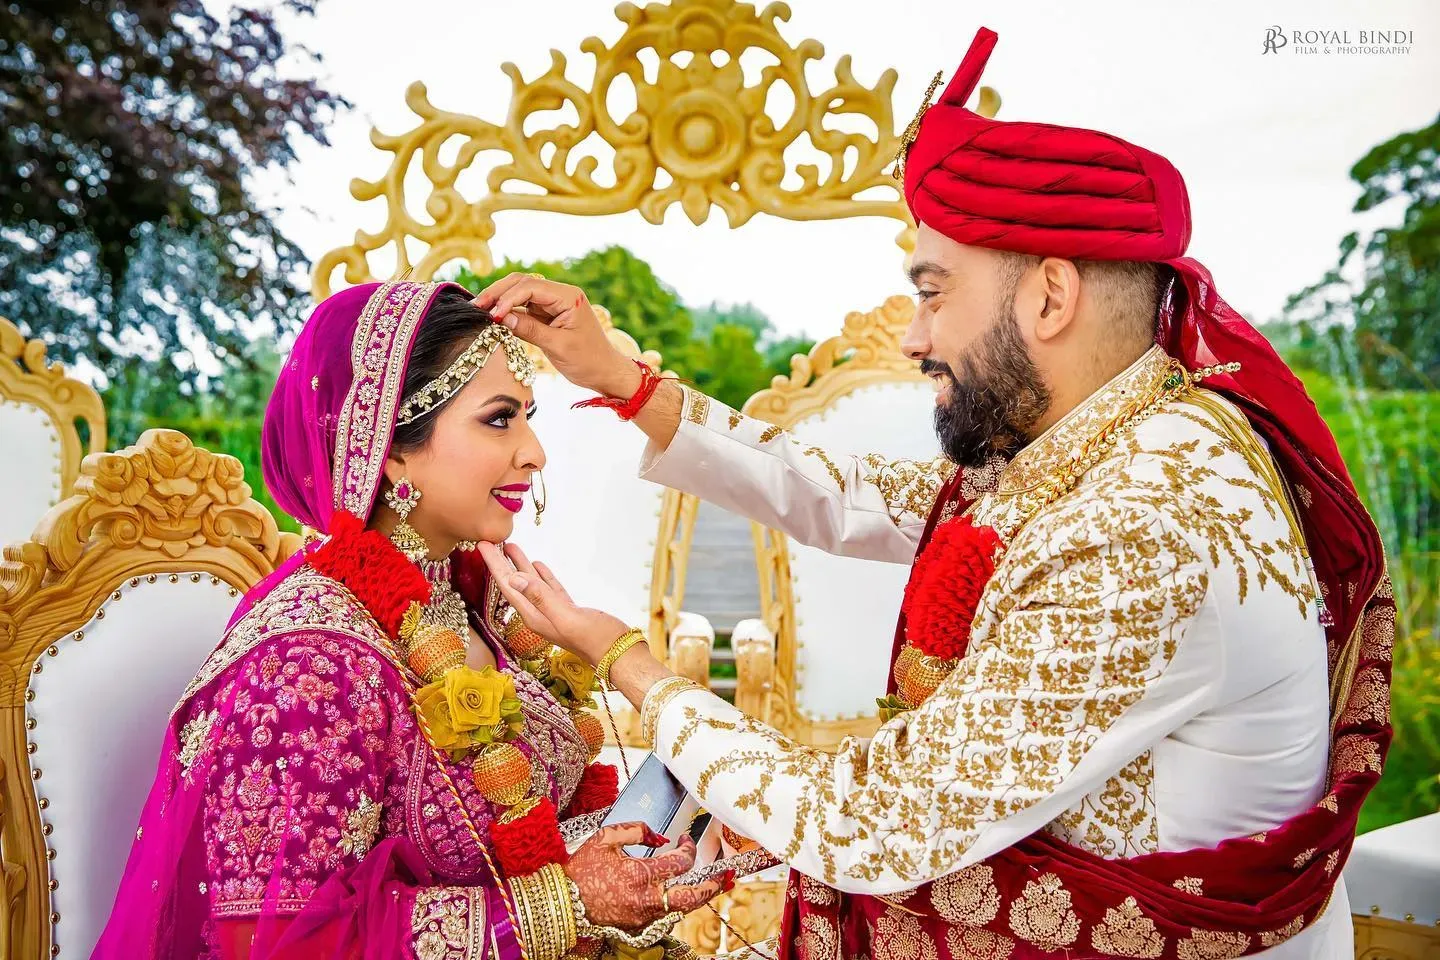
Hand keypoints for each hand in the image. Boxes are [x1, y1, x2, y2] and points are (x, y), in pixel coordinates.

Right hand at [472, 273, 640, 397]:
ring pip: (520, 293)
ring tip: (479, 311)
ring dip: (500, 300)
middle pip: (522, 283)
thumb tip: (502, 318)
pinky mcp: (547, 315)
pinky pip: (523, 307)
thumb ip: (530, 330)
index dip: (509, 298)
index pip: (531, 287)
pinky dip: (507, 311)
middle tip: (476, 306)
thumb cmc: (588, 360)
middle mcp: (560, 295)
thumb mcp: (558, 347)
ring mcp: (552, 304)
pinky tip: (492, 317)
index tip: (493, 315)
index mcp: (568, 297)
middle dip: (498, 293)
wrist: (605, 371)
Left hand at [478, 541, 630, 665]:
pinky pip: (550, 588)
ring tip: (511, 546)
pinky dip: (542, 575)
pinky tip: (538, 565)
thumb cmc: (596, 639)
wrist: (619, 654)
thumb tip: (515, 578)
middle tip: (490, 541)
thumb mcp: (567, 617)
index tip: (482, 546)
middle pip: (515, 583)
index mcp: (534, 616)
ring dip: (520, 565)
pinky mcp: (569, 609)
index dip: (495, 565)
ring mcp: (554, 612)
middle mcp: (540, 614)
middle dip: (502, 563)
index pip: (508, 586)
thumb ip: (541, 598)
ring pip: (532, 583)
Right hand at [565, 823, 731, 929]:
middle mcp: (646, 899)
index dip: (689, 848)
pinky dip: (676, 905)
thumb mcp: (605, 838)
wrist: (563, 902)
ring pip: (681, 909)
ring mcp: (643, 916)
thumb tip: (659, 836)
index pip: (680, 862)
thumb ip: (636, 831)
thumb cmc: (581, 870)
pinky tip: (681, 895)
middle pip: (691, 897)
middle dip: (713, 886)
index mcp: (640, 874)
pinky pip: (665, 915)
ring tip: (711, 885)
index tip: (685, 840)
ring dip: (697, 896)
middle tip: (726, 876)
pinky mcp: (638, 926)